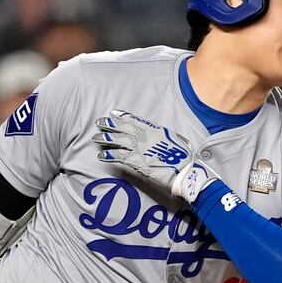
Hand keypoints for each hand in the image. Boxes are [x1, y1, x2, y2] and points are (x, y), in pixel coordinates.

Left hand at [94, 110, 213, 204]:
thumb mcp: (174, 139)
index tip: (113, 113)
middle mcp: (145, 136)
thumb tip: (157, 136)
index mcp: (154, 129)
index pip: (134, 120)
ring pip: (118, 141)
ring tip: (96, 137)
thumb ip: (162, 135)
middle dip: (110, 125)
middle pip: (123, 128)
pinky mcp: (137, 161)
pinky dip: (109, 155)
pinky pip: (119, 156)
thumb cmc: (183, 156)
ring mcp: (140, 148)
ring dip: (106, 138)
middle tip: (99, 123)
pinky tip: (101, 155)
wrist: (184, 169)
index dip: (122, 116)